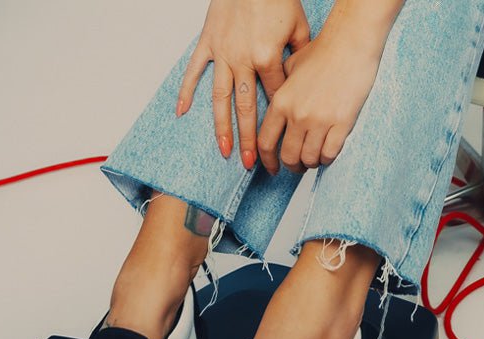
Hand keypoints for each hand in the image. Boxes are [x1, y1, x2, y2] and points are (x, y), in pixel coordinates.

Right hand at [176, 0, 310, 168]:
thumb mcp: (299, 28)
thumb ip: (300, 59)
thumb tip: (302, 84)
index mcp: (268, 58)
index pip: (275, 98)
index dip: (280, 120)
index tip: (283, 142)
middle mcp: (243, 60)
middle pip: (247, 109)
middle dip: (250, 139)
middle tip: (253, 165)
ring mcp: (223, 53)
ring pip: (221, 98)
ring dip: (222, 128)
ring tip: (225, 152)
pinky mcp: (208, 42)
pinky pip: (194, 71)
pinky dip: (186, 92)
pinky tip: (181, 113)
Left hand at [257, 29, 381, 175]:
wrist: (350, 44)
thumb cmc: (323, 52)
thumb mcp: (291, 67)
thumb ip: (281, 89)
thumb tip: (277, 108)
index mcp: (281, 102)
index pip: (265, 142)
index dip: (267, 161)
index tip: (272, 169)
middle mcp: (297, 114)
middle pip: (288, 156)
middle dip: (293, 166)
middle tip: (299, 166)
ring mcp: (319, 120)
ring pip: (310, 159)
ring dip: (312, 163)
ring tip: (315, 158)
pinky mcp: (341, 123)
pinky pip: (330, 154)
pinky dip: (328, 158)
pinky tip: (329, 152)